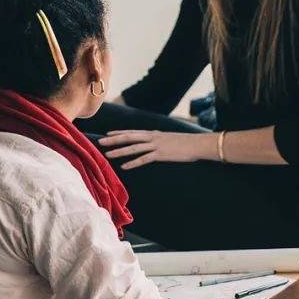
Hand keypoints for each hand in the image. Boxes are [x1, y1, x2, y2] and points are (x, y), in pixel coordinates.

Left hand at [100, 130, 214, 169]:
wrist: (197, 144)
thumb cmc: (185, 143)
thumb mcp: (169, 138)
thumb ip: (159, 140)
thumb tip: (154, 141)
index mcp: (153, 133)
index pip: (132, 132)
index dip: (119, 133)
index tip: (108, 134)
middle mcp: (152, 137)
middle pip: (129, 137)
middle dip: (114, 140)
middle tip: (100, 142)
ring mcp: (156, 145)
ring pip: (133, 148)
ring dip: (120, 151)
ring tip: (108, 155)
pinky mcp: (161, 154)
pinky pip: (144, 159)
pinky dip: (133, 163)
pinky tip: (124, 166)